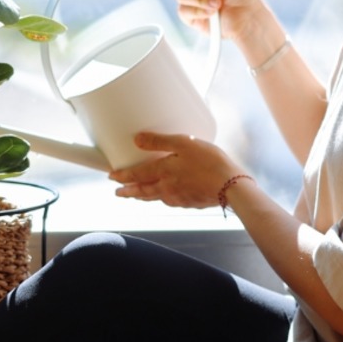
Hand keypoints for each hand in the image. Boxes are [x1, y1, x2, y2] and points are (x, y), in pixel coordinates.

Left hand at [108, 132, 242, 208]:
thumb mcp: (184, 143)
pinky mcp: (190, 203)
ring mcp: (179, 198)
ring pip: (155, 198)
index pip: (137, 175)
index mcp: (164, 171)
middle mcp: (167, 188)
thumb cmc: (209, 161)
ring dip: (143, 196)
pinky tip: (165, 197)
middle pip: (142, 191)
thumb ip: (160, 141)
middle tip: (118, 193)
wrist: (230, 186)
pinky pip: (170, 201)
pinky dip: (162, 199)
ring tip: (137, 195)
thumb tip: (137, 139)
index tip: (112, 177)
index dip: (123, 176)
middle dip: (128, 191)